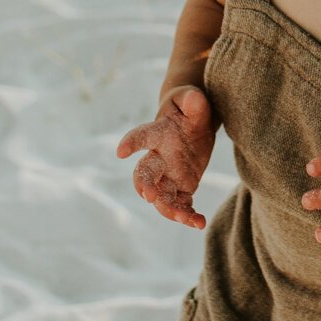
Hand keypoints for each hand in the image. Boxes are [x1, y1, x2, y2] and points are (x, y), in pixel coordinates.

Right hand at [117, 85, 215, 230]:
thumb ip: (193, 100)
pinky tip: (199, 223)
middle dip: (145, 185)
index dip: (131, 142)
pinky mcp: (182, 185)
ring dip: (168, 208)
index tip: (121, 151)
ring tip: (184, 218)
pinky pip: (181, 203)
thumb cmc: (189, 108)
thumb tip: (194, 98)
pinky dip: (188, 216)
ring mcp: (169, 174)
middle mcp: (159, 157)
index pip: (142, 136)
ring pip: (161, 195)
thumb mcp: (193, 101)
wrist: (194, 121)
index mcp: (159, 133)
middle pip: (144, 173)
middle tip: (150, 195)